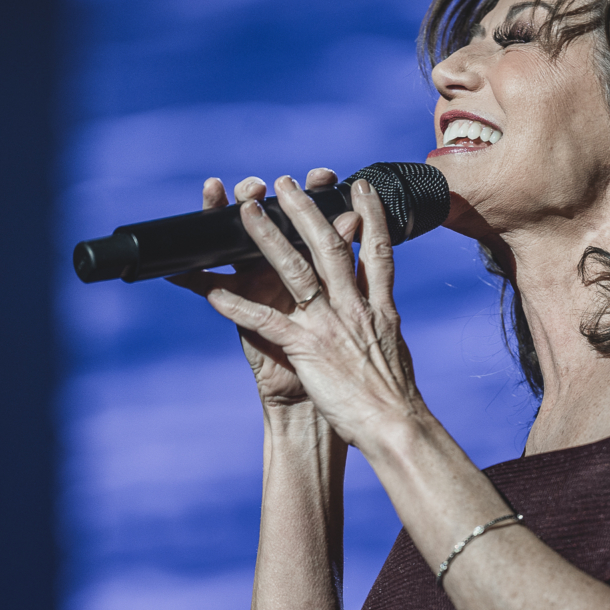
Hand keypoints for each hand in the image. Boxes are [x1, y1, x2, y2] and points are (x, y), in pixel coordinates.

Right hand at [169, 167, 341, 410]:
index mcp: (313, 267)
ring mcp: (258, 290)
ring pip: (235, 247)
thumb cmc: (339, 357)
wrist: (316, 401)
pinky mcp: (239, 315)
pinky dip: (197, 280)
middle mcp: (283, 273)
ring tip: (214, 193)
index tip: (323, 174)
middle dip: (262, 198)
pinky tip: (180, 266)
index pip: (311, 221)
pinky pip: (212, 293)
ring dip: (221, 218)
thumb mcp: (349, 304)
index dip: (314, 195)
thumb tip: (357, 221)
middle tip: (258, 181)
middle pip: (268, 225)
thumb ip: (351, 263)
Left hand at [183, 172, 424, 450]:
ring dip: (268, 237)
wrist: (396, 426)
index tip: (360, 186)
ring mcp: (329, 326)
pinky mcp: (307, 349)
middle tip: (287, 182)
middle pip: (330, 247)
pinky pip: (265, 322)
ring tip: (247, 209)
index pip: (378, 249)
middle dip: (306, 211)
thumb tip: (385, 308)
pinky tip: (213, 293)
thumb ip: (384, 321)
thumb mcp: (396, 348)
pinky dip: (238, 307)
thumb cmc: (396, 397)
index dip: (370, 215)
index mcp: (379, 307)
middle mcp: (355, 308)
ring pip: (295, 270)